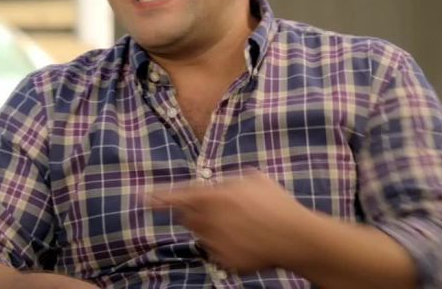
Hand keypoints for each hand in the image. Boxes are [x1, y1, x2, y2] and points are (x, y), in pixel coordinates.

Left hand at [148, 169, 315, 273]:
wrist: (295, 237)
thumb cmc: (276, 203)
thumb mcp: (253, 179)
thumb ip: (228, 182)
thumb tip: (218, 184)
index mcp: (216, 196)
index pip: (181, 196)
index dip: (161, 197)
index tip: (146, 197)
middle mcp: (211, 221)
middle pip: (188, 217)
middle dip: (195, 213)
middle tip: (217, 211)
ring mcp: (216, 243)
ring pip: (201, 235)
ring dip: (210, 229)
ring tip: (239, 226)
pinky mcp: (225, 261)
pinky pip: (215, 252)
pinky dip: (224, 247)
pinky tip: (245, 241)